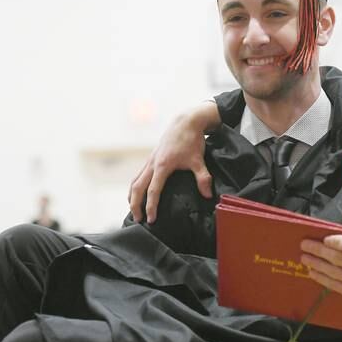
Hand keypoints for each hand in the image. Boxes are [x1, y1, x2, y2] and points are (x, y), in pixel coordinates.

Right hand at [128, 102, 218, 222]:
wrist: (185, 122)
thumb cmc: (191, 140)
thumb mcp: (198, 160)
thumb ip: (203, 178)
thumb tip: (208, 196)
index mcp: (162, 166)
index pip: (153, 191)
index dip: (151, 206)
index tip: (151, 219)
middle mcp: (152, 163)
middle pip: (137, 187)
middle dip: (135, 204)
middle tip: (138, 219)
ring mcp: (150, 160)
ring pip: (135, 180)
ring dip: (132, 196)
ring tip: (134, 210)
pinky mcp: (151, 158)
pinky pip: (138, 174)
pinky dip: (135, 186)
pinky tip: (137, 194)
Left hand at [301, 235, 341, 328]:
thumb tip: (340, 241)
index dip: (336, 241)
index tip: (325, 238)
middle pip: (339, 257)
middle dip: (319, 250)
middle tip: (305, 244)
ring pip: (333, 271)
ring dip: (316, 263)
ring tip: (304, 257)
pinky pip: (333, 284)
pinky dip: (321, 277)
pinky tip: (313, 272)